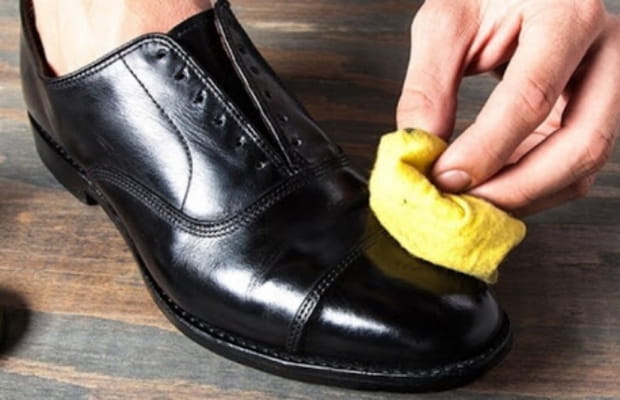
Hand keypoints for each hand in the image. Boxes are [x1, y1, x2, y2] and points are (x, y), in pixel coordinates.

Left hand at [397, 0, 619, 215]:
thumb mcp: (446, 22)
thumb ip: (428, 85)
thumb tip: (419, 148)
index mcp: (567, 15)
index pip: (531, 97)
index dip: (485, 148)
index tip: (444, 177)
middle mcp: (605, 51)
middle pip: (580, 144)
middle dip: (516, 188)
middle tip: (463, 205)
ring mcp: (609, 85)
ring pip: (583, 165)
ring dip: (524, 196)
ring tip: (471, 202)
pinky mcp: (593, 111)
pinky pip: (574, 166)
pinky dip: (531, 188)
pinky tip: (493, 188)